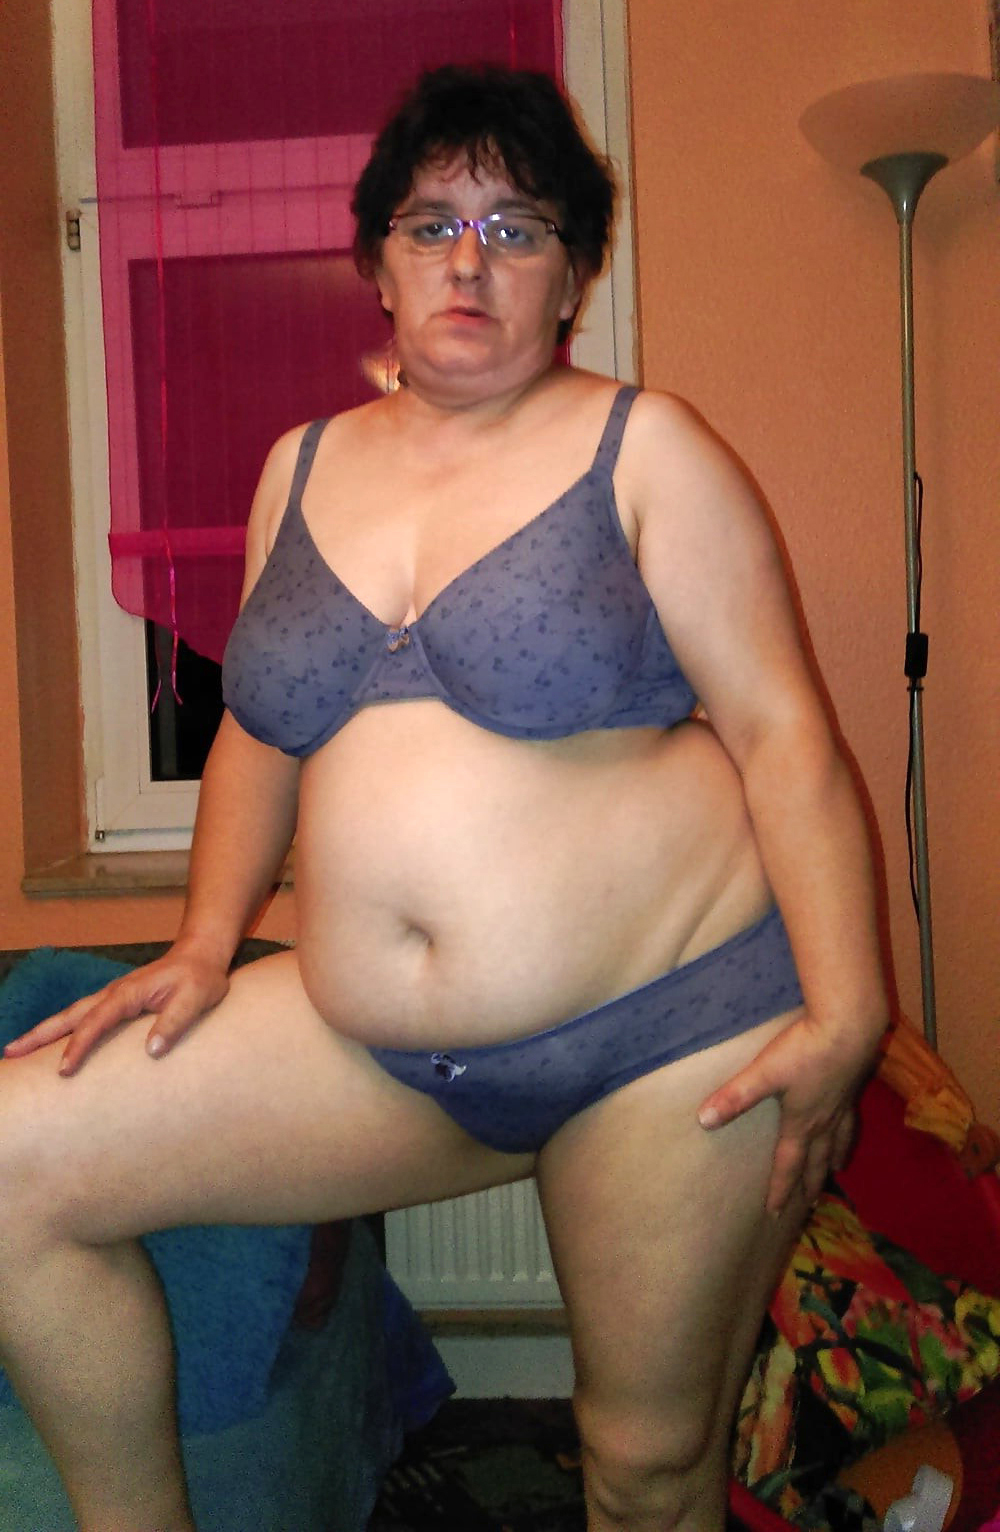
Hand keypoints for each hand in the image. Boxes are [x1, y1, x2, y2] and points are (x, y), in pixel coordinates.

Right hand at [2, 943, 230, 1075]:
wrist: (201, 954)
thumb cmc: (200, 978)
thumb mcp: (196, 999)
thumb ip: (175, 1022)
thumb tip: (152, 1051)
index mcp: (128, 993)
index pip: (96, 1022)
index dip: (79, 1046)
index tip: (62, 1070)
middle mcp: (114, 994)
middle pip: (69, 1016)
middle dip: (39, 1035)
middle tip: (11, 1054)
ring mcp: (112, 997)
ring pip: (71, 1015)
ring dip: (44, 1032)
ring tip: (17, 1051)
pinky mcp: (117, 1002)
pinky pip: (83, 1017)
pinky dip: (62, 1029)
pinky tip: (52, 1042)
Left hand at [697, 1012, 883, 1216]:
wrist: (850, 1026)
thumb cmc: (805, 1051)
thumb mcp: (765, 1073)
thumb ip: (735, 1096)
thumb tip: (703, 1121)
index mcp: (802, 1123)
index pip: (789, 1165)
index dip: (781, 1190)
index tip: (775, 1214)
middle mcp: (825, 1120)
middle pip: (817, 1161)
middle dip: (810, 1184)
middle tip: (808, 1206)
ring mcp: (842, 1104)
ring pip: (839, 1141)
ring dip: (833, 1159)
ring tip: (835, 1170)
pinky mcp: (853, 1084)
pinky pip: (851, 1119)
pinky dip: (848, 1131)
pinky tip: (846, 1121)